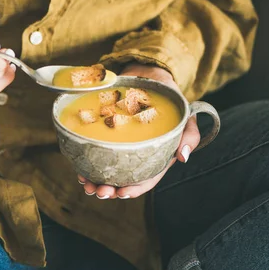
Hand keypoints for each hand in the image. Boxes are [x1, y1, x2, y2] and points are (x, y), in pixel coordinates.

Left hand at [78, 63, 199, 199]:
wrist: (149, 76)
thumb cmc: (169, 99)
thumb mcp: (184, 116)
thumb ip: (189, 135)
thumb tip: (182, 158)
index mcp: (154, 157)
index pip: (145, 180)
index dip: (134, 189)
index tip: (122, 193)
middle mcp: (135, 155)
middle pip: (122, 179)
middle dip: (109, 189)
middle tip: (98, 191)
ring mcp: (118, 146)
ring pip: (105, 170)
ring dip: (94, 181)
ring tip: (85, 183)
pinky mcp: (104, 135)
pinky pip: (93, 151)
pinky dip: (85, 162)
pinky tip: (78, 168)